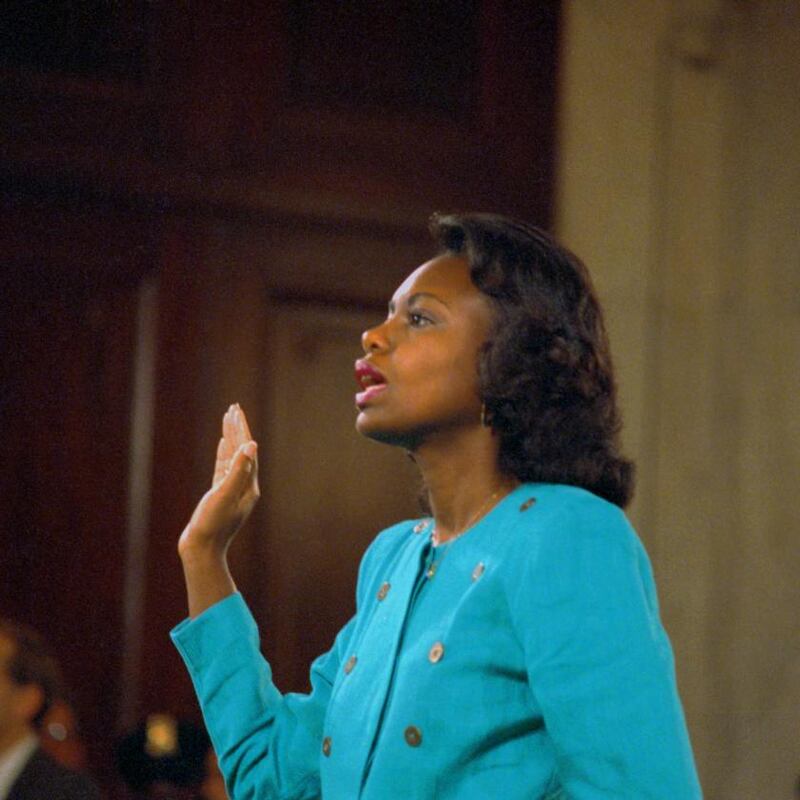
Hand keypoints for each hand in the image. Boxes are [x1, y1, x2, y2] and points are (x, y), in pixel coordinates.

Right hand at [178, 404, 259, 561]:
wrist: (202, 550)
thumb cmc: (213, 524)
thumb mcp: (225, 494)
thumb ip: (238, 469)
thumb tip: (252, 445)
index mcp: (249, 484)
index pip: (247, 449)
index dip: (241, 428)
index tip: (236, 410)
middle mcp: (245, 485)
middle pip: (243, 450)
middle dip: (238, 428)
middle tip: (233, 407)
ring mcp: (233, 489)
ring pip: (233, 456)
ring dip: (231, 437)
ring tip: (227, 419)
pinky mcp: (221, 494)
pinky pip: (224, 467)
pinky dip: (224, 453)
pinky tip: (223, 443)